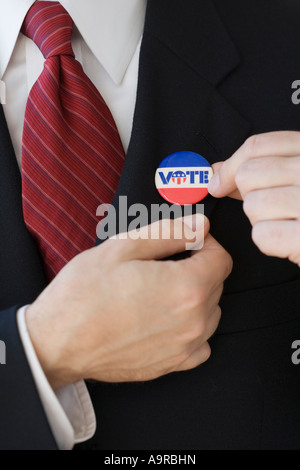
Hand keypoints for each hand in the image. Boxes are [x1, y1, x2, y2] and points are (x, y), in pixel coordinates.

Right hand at [26, 215, 231, 388]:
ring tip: (159, 290)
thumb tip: (201, 224)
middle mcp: (195, 321)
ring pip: (210, 312)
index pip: (222, 259)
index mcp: (187, 288)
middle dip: (198, 267)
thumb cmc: (84, 293)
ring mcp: (185, 347)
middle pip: (216, 284)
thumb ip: (171, 233)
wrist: (58, 342)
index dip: (205, 244)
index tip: (186, 242)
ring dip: (195, 296)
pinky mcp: (172, 365)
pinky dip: (191, 327)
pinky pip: (200, 343)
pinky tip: (165, 318)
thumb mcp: (124, 247)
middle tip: (163, 264)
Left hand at [208, 131, 299, 265]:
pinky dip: (270, 241)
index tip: (219, 182)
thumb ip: (261, 170)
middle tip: (272, 207)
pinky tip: (289, 238)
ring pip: (253, 206)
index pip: (258, 145)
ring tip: (287, 222)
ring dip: (262, 220)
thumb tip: (217, 171)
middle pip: (249, 175)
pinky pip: (263, 235)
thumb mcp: (299, 177)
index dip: (230, 165)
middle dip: (250, 196)